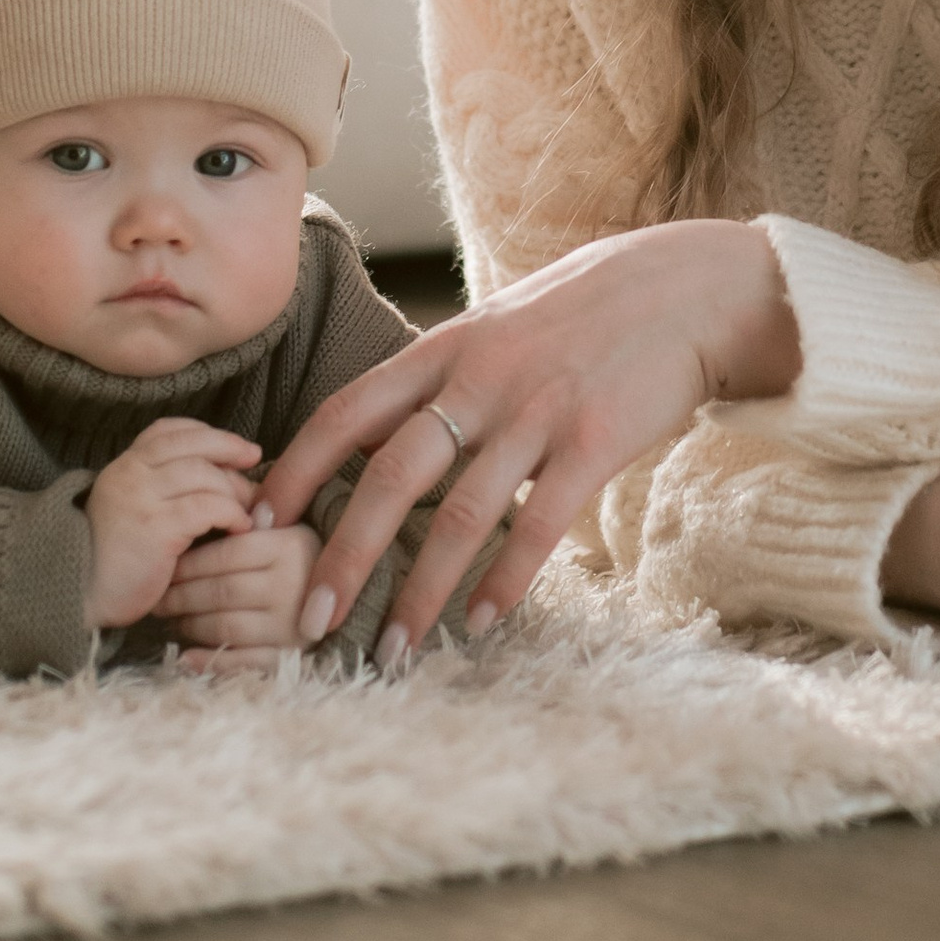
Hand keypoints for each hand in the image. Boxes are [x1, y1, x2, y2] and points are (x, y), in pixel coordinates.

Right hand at [83, 419, 263, 628]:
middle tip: (253, 462)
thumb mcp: (128, 511)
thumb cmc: (111, 559)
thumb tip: (218, 477)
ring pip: (204, 473)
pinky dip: (231, 514)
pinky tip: (240, 528)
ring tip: (246, 508)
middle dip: (229, 448)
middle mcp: (130, 474)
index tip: (232, 447)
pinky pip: (207, 507)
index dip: (206, 433)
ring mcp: (141, 498)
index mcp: (123, 466)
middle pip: (192, 444)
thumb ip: (158, 489)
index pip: (168, 430)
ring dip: (234, 488)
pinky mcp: (156, 527)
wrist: (77, 594)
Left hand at [157, 507, 318, 666]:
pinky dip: (211, 661)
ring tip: (173, 620)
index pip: (225, 555)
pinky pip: (244, 663)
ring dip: (190, 626)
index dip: (188, 565)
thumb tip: (202, 512)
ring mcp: (294, 625)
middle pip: (220, 592)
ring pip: (226, 627)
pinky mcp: (293, 656)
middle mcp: (294, 585)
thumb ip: (251, 520)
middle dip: (180, 597)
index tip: (166, 566)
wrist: (349, 594)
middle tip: (159, 598)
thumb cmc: (304, 555)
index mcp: (289, 546)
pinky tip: (186, 658)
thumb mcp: (287, 527)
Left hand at [257, 218, 800, 660]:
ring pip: (458, 515)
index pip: (346, 413)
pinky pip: (537, 526)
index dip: (296, 470)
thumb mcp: (493, 329)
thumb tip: (370, 438)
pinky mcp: (592, 441)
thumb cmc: (582, 315)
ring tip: (392, 651)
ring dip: (419, 593)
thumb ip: (436, 380)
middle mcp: (478, 379)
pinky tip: (480, 625)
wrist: (685, 289)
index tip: (255, 525)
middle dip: (342, 556)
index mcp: (443, 349)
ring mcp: (536, 410)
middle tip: (306, 620)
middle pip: (388, 476)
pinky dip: (503, 582)